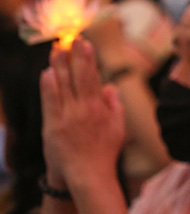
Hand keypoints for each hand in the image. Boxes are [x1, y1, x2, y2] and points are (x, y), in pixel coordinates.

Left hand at [39, 39, 125, 190]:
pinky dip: (47, 86)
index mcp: (97, 108)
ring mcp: (64, 118)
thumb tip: (108, 86)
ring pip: (59, 86)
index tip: (84, 42)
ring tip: (55, 50)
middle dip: (71, 56)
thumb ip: (113, 104)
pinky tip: (46, 74)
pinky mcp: (52, 126)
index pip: (90, 76)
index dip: (86, 57)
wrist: (87, 174)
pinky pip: (49, 102)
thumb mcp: (118, 126)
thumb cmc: (106, 151)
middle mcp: (80, 110)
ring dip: (57, 66)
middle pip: (74, 77)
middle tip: (68, 39)